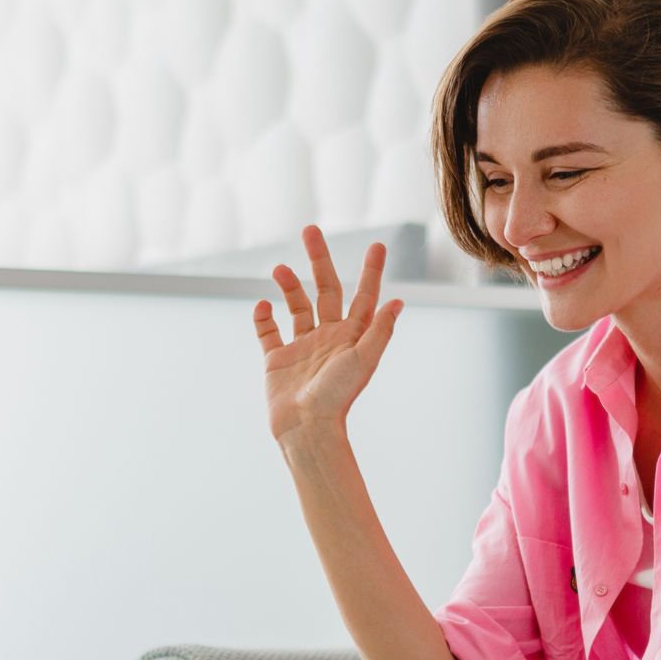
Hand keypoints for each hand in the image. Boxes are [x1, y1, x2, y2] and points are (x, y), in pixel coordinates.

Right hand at [256, 225, 403, 442]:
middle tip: (310, 230)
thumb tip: (398, 302)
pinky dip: (263, 317)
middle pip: (324, 289)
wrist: (306, 429)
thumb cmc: (338, 397)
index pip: (364, 295)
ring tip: (278, 267)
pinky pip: (268, 332)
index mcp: (351, 336)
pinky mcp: (277, 360)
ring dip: (288, 285)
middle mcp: (328, 337)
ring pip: (296, 306)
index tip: (378, 245)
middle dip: (319, 260)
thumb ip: (379, 331)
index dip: (372, 271)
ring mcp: (301, 348)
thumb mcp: (363, 361)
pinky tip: (262, 306)